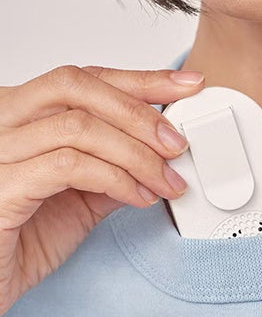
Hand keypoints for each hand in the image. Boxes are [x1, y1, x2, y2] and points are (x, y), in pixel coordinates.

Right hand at [0, 65, 203, 316]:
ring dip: (138, 155)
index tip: (187, 85)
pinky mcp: (1, 185)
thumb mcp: (83, 195)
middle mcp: (5, 120)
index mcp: (25, 114)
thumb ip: (116, 166)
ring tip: (167, 181)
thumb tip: (163, 150)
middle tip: (178, 143)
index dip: (142, 79)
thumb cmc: (25, 237)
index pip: (88, 79)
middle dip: (141, 114)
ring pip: (80, 127)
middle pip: (81, 87)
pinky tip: (139, 197)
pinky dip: (116, 179)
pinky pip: (69, 166)